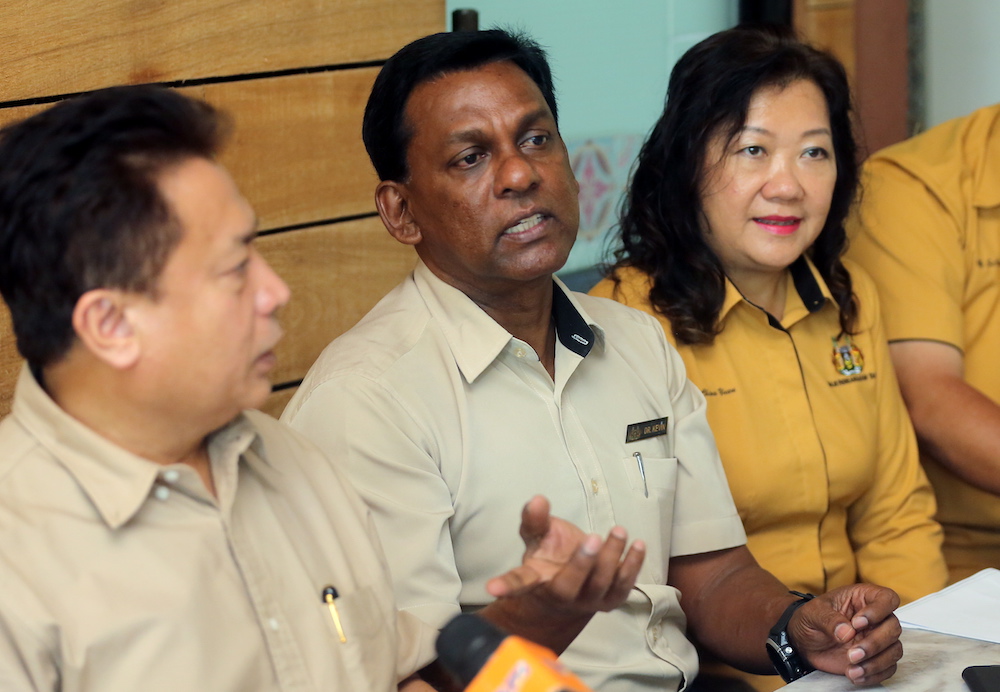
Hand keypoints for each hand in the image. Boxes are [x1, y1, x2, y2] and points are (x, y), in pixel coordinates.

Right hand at [480, 495, 644, 652]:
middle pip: (568, 586)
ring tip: (618, 530)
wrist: (572, 590)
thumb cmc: (551, 557)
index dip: (506, 585)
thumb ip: (536, 519)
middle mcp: (560, 595)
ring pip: (600, 585)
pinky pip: (624, 586)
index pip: (519, 582)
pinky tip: (638, 545)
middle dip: (582, 564)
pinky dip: (632, 565)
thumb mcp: (539, 536)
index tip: (491, 588)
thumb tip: (538, 500)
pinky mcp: (610, 601)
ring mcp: (587, 601)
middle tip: (593, 538)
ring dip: (612, 558)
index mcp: (537, 579)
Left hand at [790, 584, 901, 685]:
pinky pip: (888, 668)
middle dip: (875, 643)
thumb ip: (828, 619)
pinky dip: (874, 674)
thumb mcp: (813, 613)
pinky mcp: (876, 658)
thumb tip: (847, 632)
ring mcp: (877, 638)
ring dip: (876, 662)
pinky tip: (855, 675)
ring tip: (852, 669)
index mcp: (863, 598)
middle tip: (852, 653)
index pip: (887, 598)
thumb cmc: (811, 619)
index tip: (857, 623)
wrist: (804, 641)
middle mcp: (876, 618)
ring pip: (894, 650)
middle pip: (893, 628)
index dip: (878, 611)